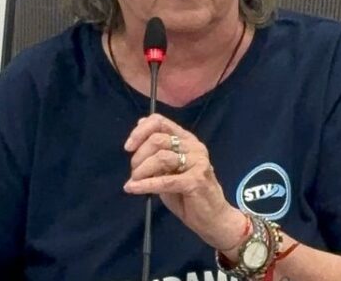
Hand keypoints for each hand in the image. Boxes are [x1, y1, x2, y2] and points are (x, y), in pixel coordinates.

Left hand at [123, 114, 246, 250]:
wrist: (212, 219)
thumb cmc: (188, 195)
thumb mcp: (168, 169)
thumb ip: (156, 150)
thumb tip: (140, 124)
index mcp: (187, 139)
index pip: (160, 121)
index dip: (140, 132)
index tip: (128, 147)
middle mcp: (194, 146)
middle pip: (157, 139)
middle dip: (139, 156)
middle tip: (134, 172)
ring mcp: (198, 162)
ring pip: (161, 157)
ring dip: (142, 170)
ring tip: (135, 181)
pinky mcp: (196, 180)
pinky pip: (165, 180)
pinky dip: (145, 184)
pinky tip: (133, 188)